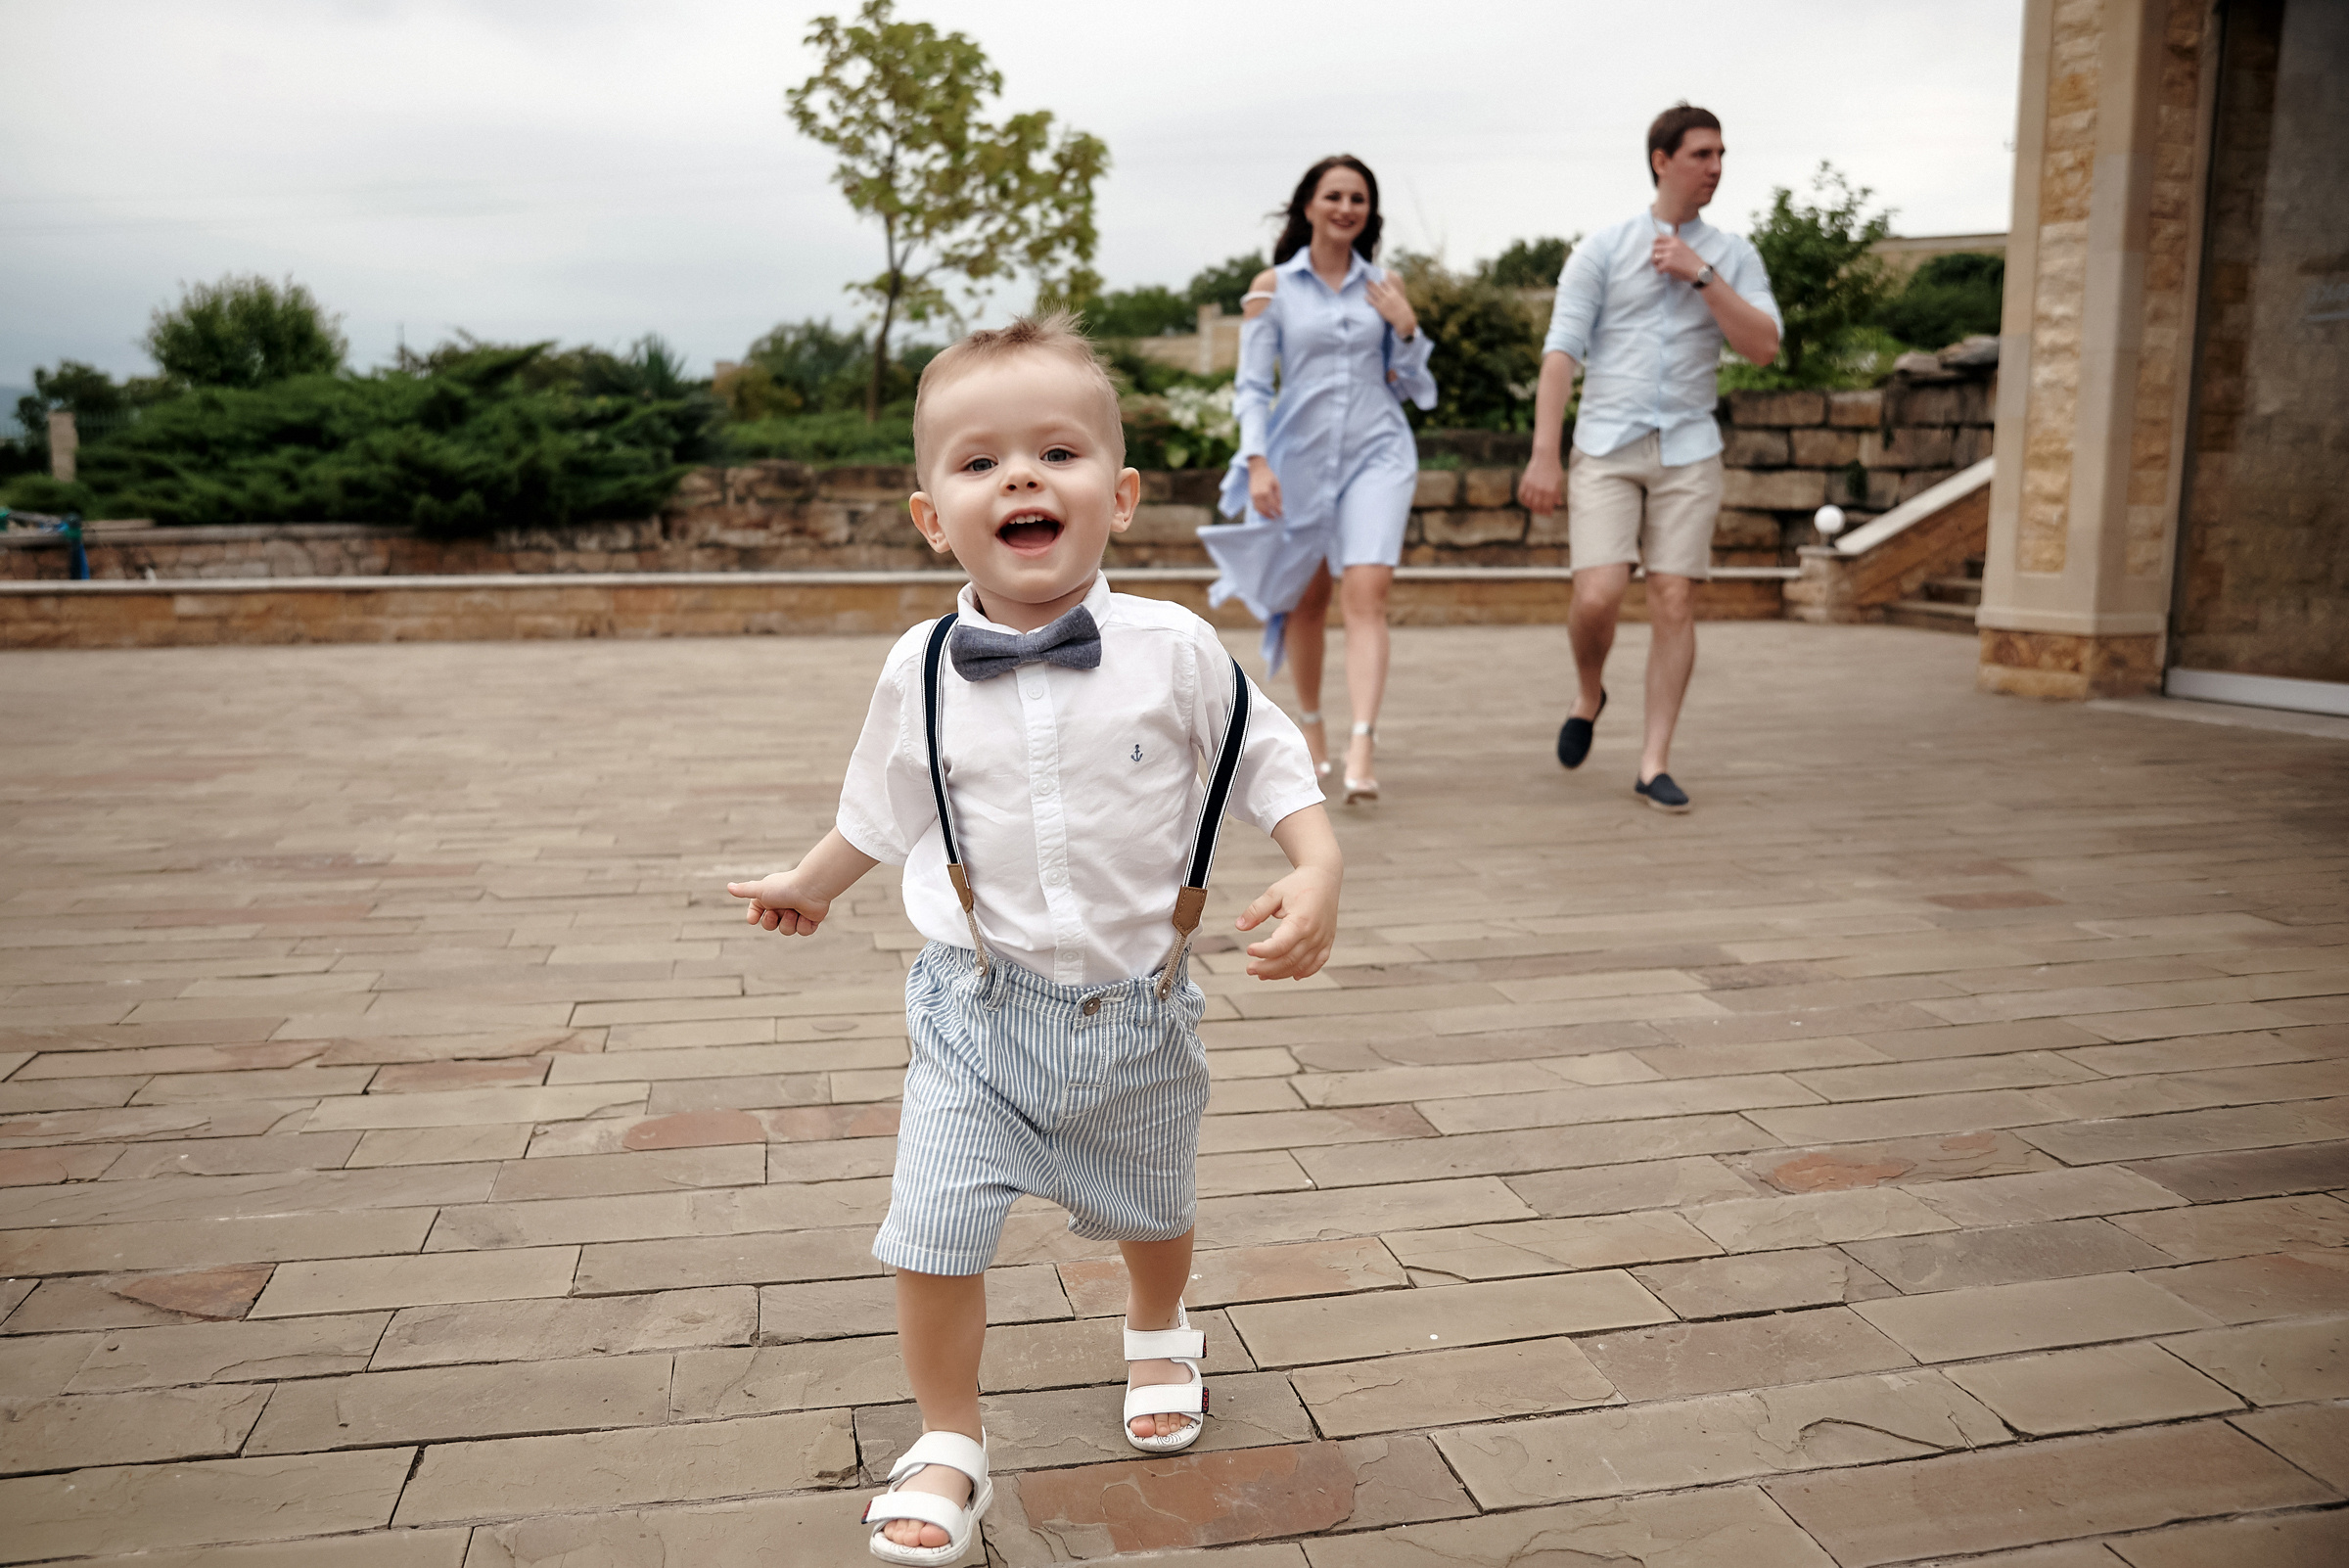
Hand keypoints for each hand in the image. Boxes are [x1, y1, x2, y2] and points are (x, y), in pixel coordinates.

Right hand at [726, 871, 831, 935]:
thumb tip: (728, 886)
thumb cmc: (784, 887)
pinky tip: (806, 915)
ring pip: (786, 930)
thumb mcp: (760, 890)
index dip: (754, 917)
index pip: (756, 913)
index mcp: (770, 898)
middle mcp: (782, 905)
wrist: (811, 888)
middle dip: (771, 922)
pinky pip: (803, 931)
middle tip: (776, 913)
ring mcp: (797, 913)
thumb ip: (745, 890)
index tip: (753, 919)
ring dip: (789, 922)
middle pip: (769, 925)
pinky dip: (804, 925)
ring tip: (795, 911)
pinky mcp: (810, 920)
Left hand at [1234, 865, 1338, 980]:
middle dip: (1267, 968)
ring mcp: (1323, 940)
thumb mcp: (1274, 893)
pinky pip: (1317, 963)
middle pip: (1289, 960)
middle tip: (1249, 969)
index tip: (1248, 950)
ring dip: (1281, 973)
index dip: (1262, 951)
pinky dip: (1305, 972)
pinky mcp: (1328, 942)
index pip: (1279, 945)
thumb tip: (1239, 926)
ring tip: (1262, 973)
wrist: (1324, 878)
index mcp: (1301, 921)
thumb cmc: (1297, 885)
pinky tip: (1290, 975)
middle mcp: (1314, 934)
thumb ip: (1256, 910)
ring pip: (1301, 966)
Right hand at [1247, 456, 1282, 520]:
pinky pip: (1255, 507)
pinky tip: (1264, 512)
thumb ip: (1278, 497)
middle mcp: (1259, 496)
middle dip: (1271, 515)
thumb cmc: (1269, 476)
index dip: (1278, 511)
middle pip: (1265, 510)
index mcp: (1266, 492)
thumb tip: (1280, 507)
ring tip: (1271, 517)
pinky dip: (1260, 511)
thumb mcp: (1277, 485)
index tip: (1281, 515)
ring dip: (1265, 515)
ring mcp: (1253, 496)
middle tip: (1276, 518)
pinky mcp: (1251, 496)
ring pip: (1259, 510)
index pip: (1273, 506)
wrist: (1257, 470)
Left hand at [1364, 274, 1417, 338]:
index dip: (1382, 281)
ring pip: (1375, 292)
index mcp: (1394, 293)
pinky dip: (1368, 298)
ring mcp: (1384, 301)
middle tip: (1368, 279)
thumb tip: (1395, 297)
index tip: (1378, 279)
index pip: (1387, 284)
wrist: (1403, 319)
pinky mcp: (1380, 308)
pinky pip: (1372, 301)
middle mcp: (1388, 296)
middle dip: (1373, 283)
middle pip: (1379, 287)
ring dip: (1370, 288)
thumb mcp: (1401, 301)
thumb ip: (1396, 297)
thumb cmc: (1404, 311)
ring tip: (1366, 285)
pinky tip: (1365, 296)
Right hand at [1518, 451, 1563, 514]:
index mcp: (1551, 490)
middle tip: (1541, 512)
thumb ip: (1557, 493)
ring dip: (1531, 507)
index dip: (1547, 512)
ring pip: (1529, 502)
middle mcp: (1541, 490)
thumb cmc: (1554, 468)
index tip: (1548, 513)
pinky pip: (1522, 495)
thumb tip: (1558, 503)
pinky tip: (1527, 501)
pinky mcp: (1525, 482)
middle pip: (1538, 507)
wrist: (1545, 456)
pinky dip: (1524, 500)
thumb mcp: (1558, 481)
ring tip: (1534, 508)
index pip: (1547, 506)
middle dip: (1540, 511)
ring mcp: (1532, 486)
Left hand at [1650, 232, 1705, 282]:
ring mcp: (1669, 255)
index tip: (1656, 250)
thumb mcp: (1683, 246)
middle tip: (1657, 262)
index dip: (1654, 245)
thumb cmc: (1691, 260)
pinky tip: (1663, 273)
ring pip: (1653, 258)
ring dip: (1655, 264)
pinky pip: (1658, 268)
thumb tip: (1659, 246)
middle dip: (1654, 255)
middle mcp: (1671, 246)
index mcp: (1675, 240)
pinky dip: (1659, 271)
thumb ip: (1673, 245)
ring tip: (1660, 267)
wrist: (1699, 270)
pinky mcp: (1668, 264)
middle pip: (1654, 248)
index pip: (1658, 238)